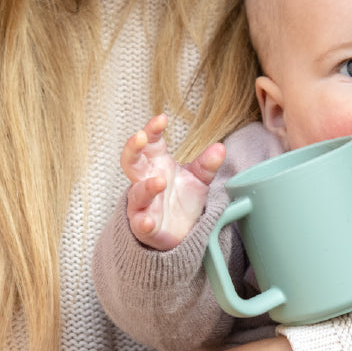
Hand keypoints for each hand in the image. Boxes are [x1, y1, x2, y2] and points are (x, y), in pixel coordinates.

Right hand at [122, 114, 224, 249]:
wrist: (182, 231)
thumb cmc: (183, 199)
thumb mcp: (199, 179)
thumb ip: (207, 164)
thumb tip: (220, 147)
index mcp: (157, 164)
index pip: (150, 143)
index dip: (152, 129)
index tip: (162, 118)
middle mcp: (145, 180)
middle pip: (131, 161)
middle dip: (132, 148)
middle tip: (140, 136)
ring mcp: (142, 203)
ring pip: (136, 193)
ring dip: (146, 187)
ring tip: (159, 181)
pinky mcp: (144, 226)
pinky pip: (139, 223)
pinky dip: (142, 222)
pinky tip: (148, 221)